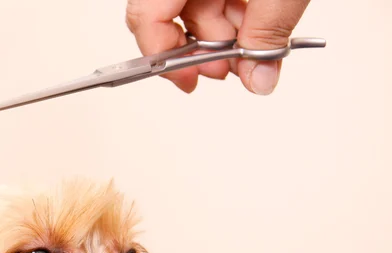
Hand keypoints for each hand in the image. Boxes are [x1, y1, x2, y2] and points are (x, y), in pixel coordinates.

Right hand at [126, 0, 310, 94]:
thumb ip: (268, 32)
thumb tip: (258, 80)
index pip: (147, 15)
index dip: (163, 54)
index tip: (190, 80)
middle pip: (169, 17)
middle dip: (205, 48)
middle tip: (234, 64)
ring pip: (195, 10)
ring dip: (227, 34)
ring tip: (258, 38)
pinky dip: (235, 14)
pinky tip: (258, 19)